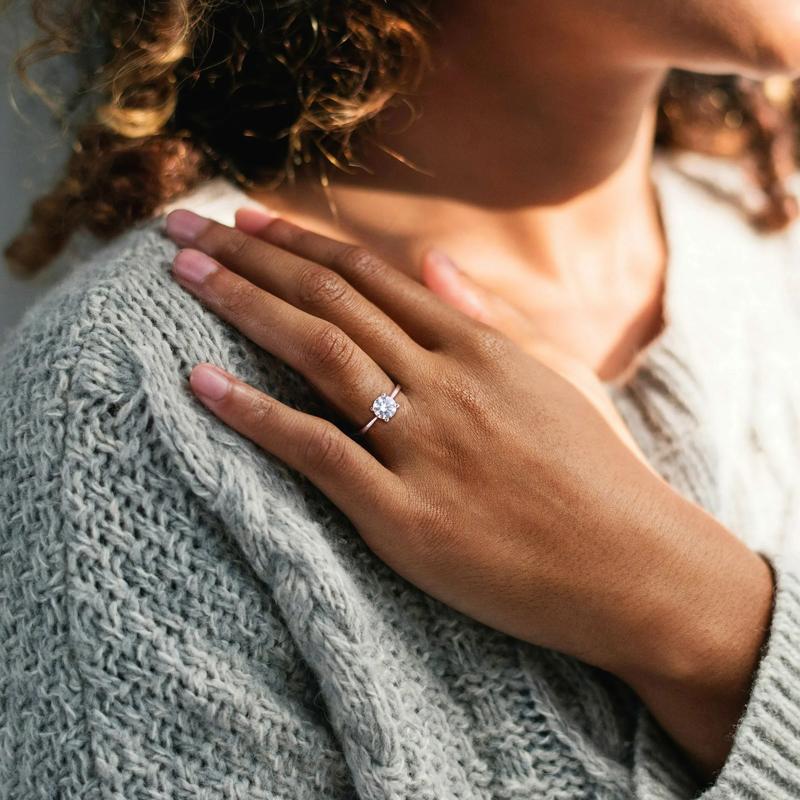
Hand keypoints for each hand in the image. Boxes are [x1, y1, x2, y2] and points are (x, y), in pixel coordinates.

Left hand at [164, 207, 772, 777]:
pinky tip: (200, 383)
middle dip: (250, 256)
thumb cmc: (598, 476)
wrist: (635, 567)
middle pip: (332, 298)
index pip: (370, 274)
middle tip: (182, 231)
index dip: (300, 241)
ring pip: (319, 354)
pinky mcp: (407, 515)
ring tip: (183, 276)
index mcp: (478, 348)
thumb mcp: (550, 378)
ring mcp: (425, 445)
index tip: (244, 220)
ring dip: (244, 307)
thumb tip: (433, 260)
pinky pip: (318, 452)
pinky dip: (254, 415)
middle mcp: (446, 382)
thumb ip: (485, 318)